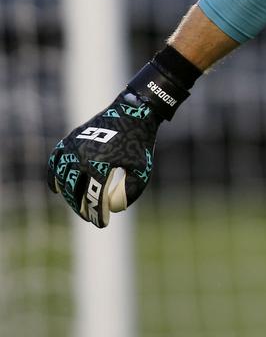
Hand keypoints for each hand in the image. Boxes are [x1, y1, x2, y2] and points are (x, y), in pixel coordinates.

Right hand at [47, 57, 189, 226]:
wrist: (133, 112)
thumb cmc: (139, 144)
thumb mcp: (142, 170)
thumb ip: (130, 191)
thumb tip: (115, 208)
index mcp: (100, 164)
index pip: (94, 197)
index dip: (96, 214)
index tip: (100, 224)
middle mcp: (82, 156)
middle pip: (75, 190)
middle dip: (80, 207)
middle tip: (88, 217)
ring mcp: (73, 146)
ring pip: (61, 177)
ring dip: (67, 194)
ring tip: (77, 205)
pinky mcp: (70, 139)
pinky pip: (55, 160)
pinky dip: (53, 175)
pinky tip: (56, 189)